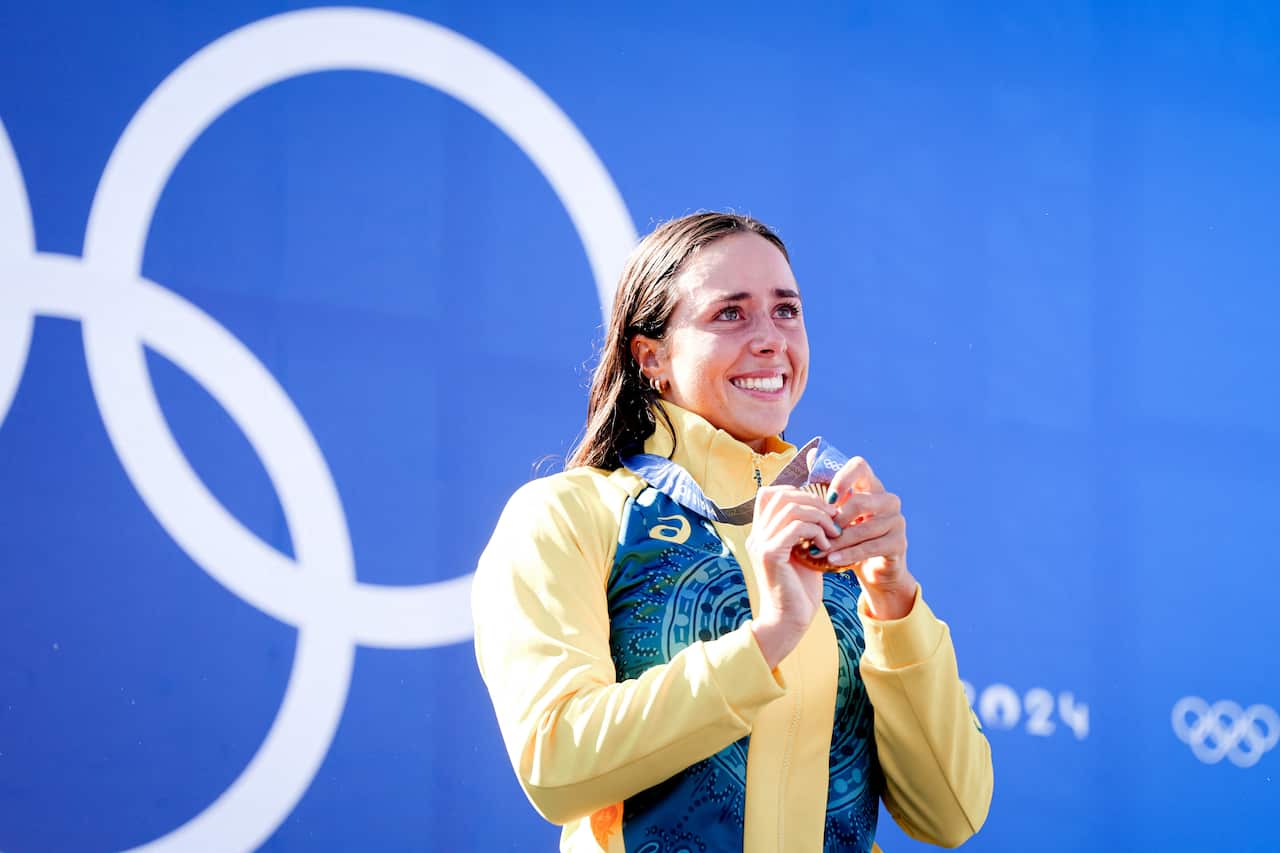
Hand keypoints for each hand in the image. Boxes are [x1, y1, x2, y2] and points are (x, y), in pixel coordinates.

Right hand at [745, 484, 841, 667]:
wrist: (789, 621)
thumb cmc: (799, 590)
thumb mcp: (802, 553)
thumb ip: (804, 531)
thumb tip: (822, 509)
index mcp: (761, 533)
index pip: (770, 493)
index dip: (797, 493)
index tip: (820, 509)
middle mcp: (756, 535)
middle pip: (781, 495)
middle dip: (813, 502)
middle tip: (832, 519)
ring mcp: (760, 544)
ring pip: (791, 508)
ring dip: (818, 516)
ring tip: (832, 532)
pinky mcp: (770, 555)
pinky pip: (796, 527)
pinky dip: (816, 531)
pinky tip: (826, 545)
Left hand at [822, 457, 916, 620]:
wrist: (874, 569)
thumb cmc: (850, 536)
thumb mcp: (837, 512)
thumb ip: (825, 486)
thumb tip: (811, 453)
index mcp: (872, 485)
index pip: (859, 466)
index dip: (842, 478)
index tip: (827, 500)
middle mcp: (888, 499)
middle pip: (860, 501)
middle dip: (835, 519)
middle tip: (816, 532)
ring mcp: (897, 520)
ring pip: (864, 528)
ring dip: (838, 541)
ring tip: (818, 550)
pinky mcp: (899, 543)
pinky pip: (871, 547)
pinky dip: (850, 554)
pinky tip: (833, 560)